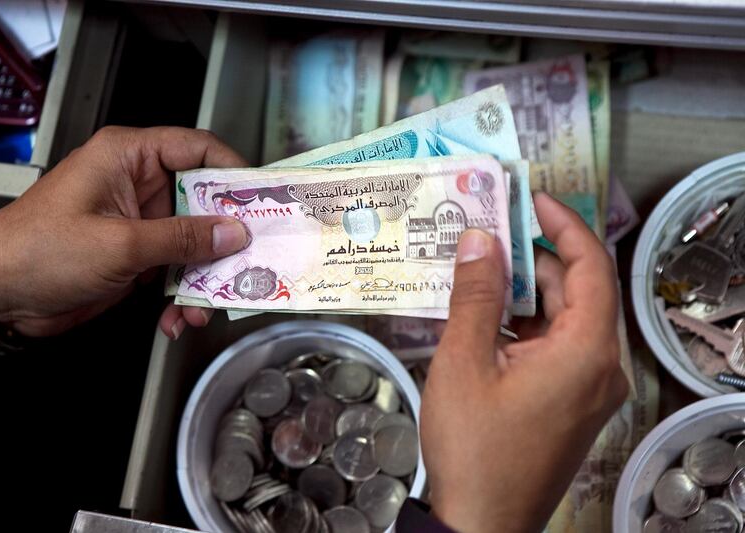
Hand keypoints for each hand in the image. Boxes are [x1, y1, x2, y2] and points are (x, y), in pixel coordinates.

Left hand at [0, 126, 249, 336]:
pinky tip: (178, 318)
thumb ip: (183, 238)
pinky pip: (174, 268)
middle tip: (254, 260)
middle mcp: (137, 185)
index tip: (265, 198)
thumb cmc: (38, 251)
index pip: (197, 148)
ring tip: (208, 305)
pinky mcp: (134, 256)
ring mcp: (137, 222)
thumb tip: (234, 231)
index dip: (234, 170)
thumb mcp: (120, 244)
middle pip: (202, 201)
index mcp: (129, 158)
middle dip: (225, 236)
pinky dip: (181, 294)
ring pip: (193, 241)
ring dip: (205, 275)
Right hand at [421, 193, 627, 532]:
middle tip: (487, 236)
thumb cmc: (474, 447)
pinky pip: (556, 348)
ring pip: (563, 320)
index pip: (591, 267)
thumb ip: (476, 294)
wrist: (479, 522)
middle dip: (533, 260)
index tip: (533, 200)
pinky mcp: (572, 404)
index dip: (564, 226)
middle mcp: (601, 367)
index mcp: (586, 352)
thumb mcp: (464, 361)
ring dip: (524, 294)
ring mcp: (589, 389)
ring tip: (476, 274)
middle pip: (576, 291)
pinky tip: (484, 318)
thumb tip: (480, 239)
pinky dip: (525, 327)